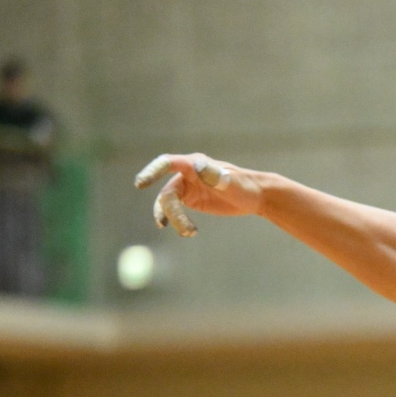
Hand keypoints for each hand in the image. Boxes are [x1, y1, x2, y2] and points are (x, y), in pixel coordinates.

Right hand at [133, 153, 265, 236]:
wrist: (255, 196)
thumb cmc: (245, 186)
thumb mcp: (232, 182)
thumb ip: (215, 175)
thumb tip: (198, 166)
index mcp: (194, 164)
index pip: (167, 163)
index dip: (152, 172)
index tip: (140, 184)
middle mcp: (186, 174)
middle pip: (167, 193)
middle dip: (172, 213)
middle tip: (187, 230)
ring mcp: (186, 187)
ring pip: (168, 204)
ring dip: (174, 220)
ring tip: (189, 233)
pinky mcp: (190, 200)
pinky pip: (174, 210)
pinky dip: (176, 221)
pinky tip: (186, 232)